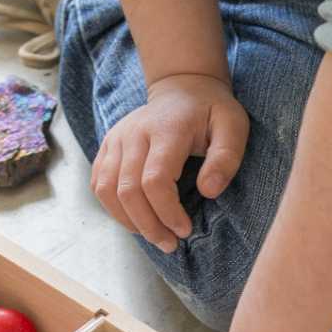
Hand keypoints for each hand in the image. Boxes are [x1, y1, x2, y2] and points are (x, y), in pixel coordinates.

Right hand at [90, 73, 248, 251]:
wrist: (182, 88)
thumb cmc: (211, 112)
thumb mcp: (233, 127)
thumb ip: (225, 158)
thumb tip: (208, 192)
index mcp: (166, 129)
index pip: (154, 180)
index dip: (167, 212)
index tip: (184, 230)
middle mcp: (133, 133)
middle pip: (127, 191)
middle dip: (148, 225)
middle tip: (170, 244)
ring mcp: (116, 139)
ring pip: (106, 191)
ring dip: (128, 221)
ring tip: (153, 236)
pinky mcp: (106, 147)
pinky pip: (98, 184)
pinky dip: (113, 208)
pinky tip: (136, 219)